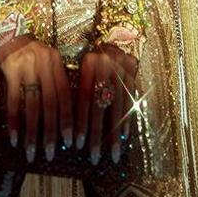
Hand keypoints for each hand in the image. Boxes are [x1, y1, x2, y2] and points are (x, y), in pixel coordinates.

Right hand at [0, 38, 72, 162]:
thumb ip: (55, 81)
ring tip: (32, 151)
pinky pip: (13, 100)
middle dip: (51, 131)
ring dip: (32, 131)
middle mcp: (44, 64)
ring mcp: (27, 65)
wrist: (7, 34)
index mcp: (56, 63)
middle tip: (51, 153)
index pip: (66, 95)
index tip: (71, 142)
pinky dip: (14, 121)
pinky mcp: (10, 69)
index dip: (68, 120)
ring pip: (33, 105)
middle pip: (51, 103)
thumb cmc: (29, 53)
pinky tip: (14, 138)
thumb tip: (62, 117)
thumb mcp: (46, 62)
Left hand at [75, 44, 137, 165]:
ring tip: (111, 155)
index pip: (85, 98)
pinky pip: (130, 103)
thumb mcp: (80, 70)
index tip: (77, 144)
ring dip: (114, 134)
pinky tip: (123, 138)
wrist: (114, 39)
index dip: (81, 122)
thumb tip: (63, 124)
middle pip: (101, 106)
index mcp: (90, 64)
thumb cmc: (90, 61)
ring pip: (118, 108)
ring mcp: (123, 71)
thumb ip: (75, 90)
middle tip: (93, 157)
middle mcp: (107, 67)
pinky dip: (127, 121)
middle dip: (97, 134)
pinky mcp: (134, 76)